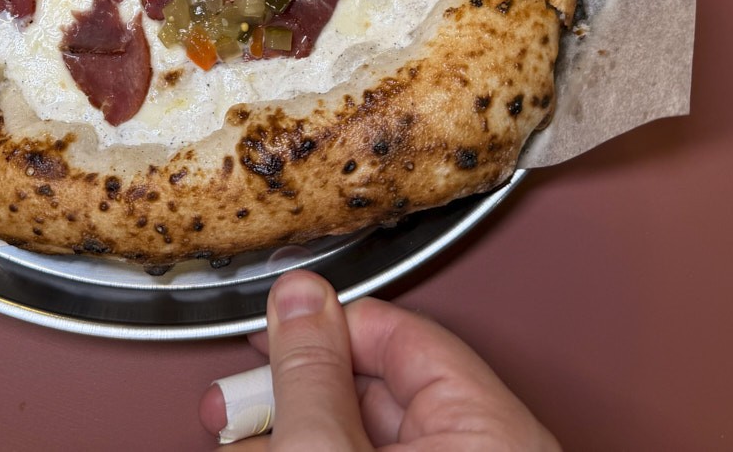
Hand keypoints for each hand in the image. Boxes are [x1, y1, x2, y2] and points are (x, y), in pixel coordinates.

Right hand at [200, 271, 558, 450]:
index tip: (273, 324)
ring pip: (359, 432)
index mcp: (490, 427)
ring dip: (292, 429)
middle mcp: (481, 449)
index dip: (324, 322)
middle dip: (293, 387)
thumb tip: (298, 296)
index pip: (400, 331)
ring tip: (242, 433)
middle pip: (373, 386)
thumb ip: (312, 373)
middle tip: (242, 395)